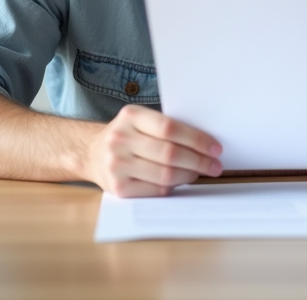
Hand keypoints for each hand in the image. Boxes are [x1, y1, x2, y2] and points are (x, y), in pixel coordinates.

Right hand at [86, 104, 222, 196]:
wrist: (91, 153)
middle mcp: (120, 139)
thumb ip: (165, 127)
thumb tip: (206, 143)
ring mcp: (117, 165)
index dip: (197, 139)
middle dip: (199, 161)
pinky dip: (173, 187)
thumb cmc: (127, 135)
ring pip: (165, 174)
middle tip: (215, 165)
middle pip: (170, 153)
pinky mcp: (118, 187)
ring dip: (189, 175)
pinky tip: (181, 181)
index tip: (215, 148)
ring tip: (200, 172)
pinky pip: (155, 190)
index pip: (170, 128)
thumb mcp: (140, 120)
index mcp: (130, 115)